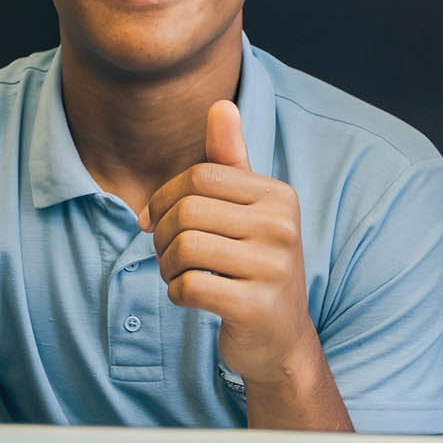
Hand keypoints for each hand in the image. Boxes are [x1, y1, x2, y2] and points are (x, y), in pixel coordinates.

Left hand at [142, 101, 322, 390]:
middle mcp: (283, 227)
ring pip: (184, 248)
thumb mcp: (246, 210)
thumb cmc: (254, 265)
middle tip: (169, 255)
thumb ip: (230, 161)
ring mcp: (274, 268)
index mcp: (279, 196)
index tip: (158, 222)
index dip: (165, 197)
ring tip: (179, 275)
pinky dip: (177, 293)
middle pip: (187, 211)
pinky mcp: (257, 306)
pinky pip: (189, 286)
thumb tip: (220, 104)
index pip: (200, 176)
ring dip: (167, 266)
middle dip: (163, 235)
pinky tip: (191, 297)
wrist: (280, 338)